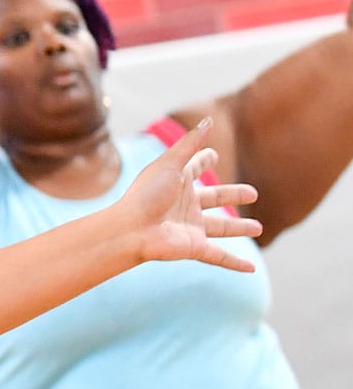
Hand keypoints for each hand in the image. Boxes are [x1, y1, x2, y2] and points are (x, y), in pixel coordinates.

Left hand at [116, 118, 262, 270]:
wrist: (131, 229)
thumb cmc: (146, 194)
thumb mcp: (170, 164)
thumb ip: (190, 144)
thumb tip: (209, 119)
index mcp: (178, 182)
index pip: (194, 169)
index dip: (203, 161)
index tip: (211, 154)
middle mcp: (185, 205)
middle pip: (214, 198)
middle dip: (232, 195)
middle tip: (252, 193)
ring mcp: (191, 227)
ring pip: (221, 228)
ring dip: (239, 228)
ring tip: (258, 227)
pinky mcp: (194, 247)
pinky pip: (220, 257)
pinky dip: (235, 263)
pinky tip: (252, 269)